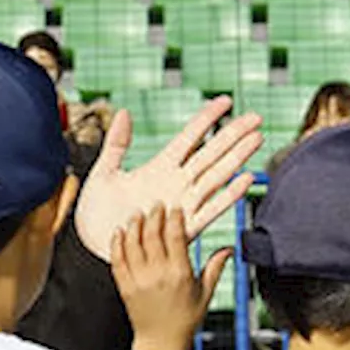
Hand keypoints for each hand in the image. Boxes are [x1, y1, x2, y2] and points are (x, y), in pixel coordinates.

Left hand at [74, 97, 261, 258]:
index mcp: (158, 167)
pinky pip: (209, 211)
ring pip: (215, 177)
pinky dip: (227, 197)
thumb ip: (116, 144)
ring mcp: (181, 204)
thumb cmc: (96, 213)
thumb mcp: (103, 173)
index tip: (226, 101)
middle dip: (233, 135)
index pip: (189, 137)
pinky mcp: (182, 228)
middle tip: (257, 118)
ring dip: (236, 159)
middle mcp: (175, 183)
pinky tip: (245, 180)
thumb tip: (123, 112)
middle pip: (210, 153)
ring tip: (256, 139)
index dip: (207, 118)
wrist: (92, 247)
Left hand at [111, 205, 231, 349]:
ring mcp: (138, 281)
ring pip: (132, 244)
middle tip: (155, 205)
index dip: (174, 218)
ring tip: (137, 214)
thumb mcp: (205, 294)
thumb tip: (229, 249)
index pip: (176, 236)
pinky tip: (119, 233)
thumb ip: (215, 268)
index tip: (174, 208)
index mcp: (180, 274)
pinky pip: (117, 260)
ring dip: (134, 226)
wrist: (160, 344)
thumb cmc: (185, 320)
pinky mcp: (124, 287)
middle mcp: (158, 275)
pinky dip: (117, 244)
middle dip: (154, 216)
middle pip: (152, 235)